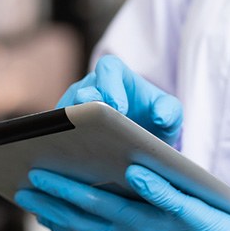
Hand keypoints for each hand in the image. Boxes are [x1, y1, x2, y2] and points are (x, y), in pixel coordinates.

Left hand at [15, 166, 229, 230]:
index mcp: (143, 222)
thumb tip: (133, 171)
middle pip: (82, 219)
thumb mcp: (196, 206)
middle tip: (22, 190)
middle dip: (50, 204)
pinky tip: (63, 225)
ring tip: (33, 207)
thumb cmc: (217, 229)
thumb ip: (163, 190)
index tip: (39, 176)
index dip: (64, 189)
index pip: (94, 203)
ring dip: (57, 219)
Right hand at [57, 55, 182, 145]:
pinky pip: (58, 132)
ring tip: (78, 146)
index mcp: (116, 75)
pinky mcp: (64, 127)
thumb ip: (171, 112)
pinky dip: (64, 143)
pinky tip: (73, 161)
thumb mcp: (170, 115)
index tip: (118, 108)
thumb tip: (160, 116)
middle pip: (82, 91)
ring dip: (71, 127)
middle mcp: (91, 86)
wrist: (140, 139)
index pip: (108, 69)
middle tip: (92, 126)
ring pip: (66, 113)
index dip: (110, 85)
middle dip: (86, 107)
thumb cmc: (154, 121)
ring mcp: (75, 106)